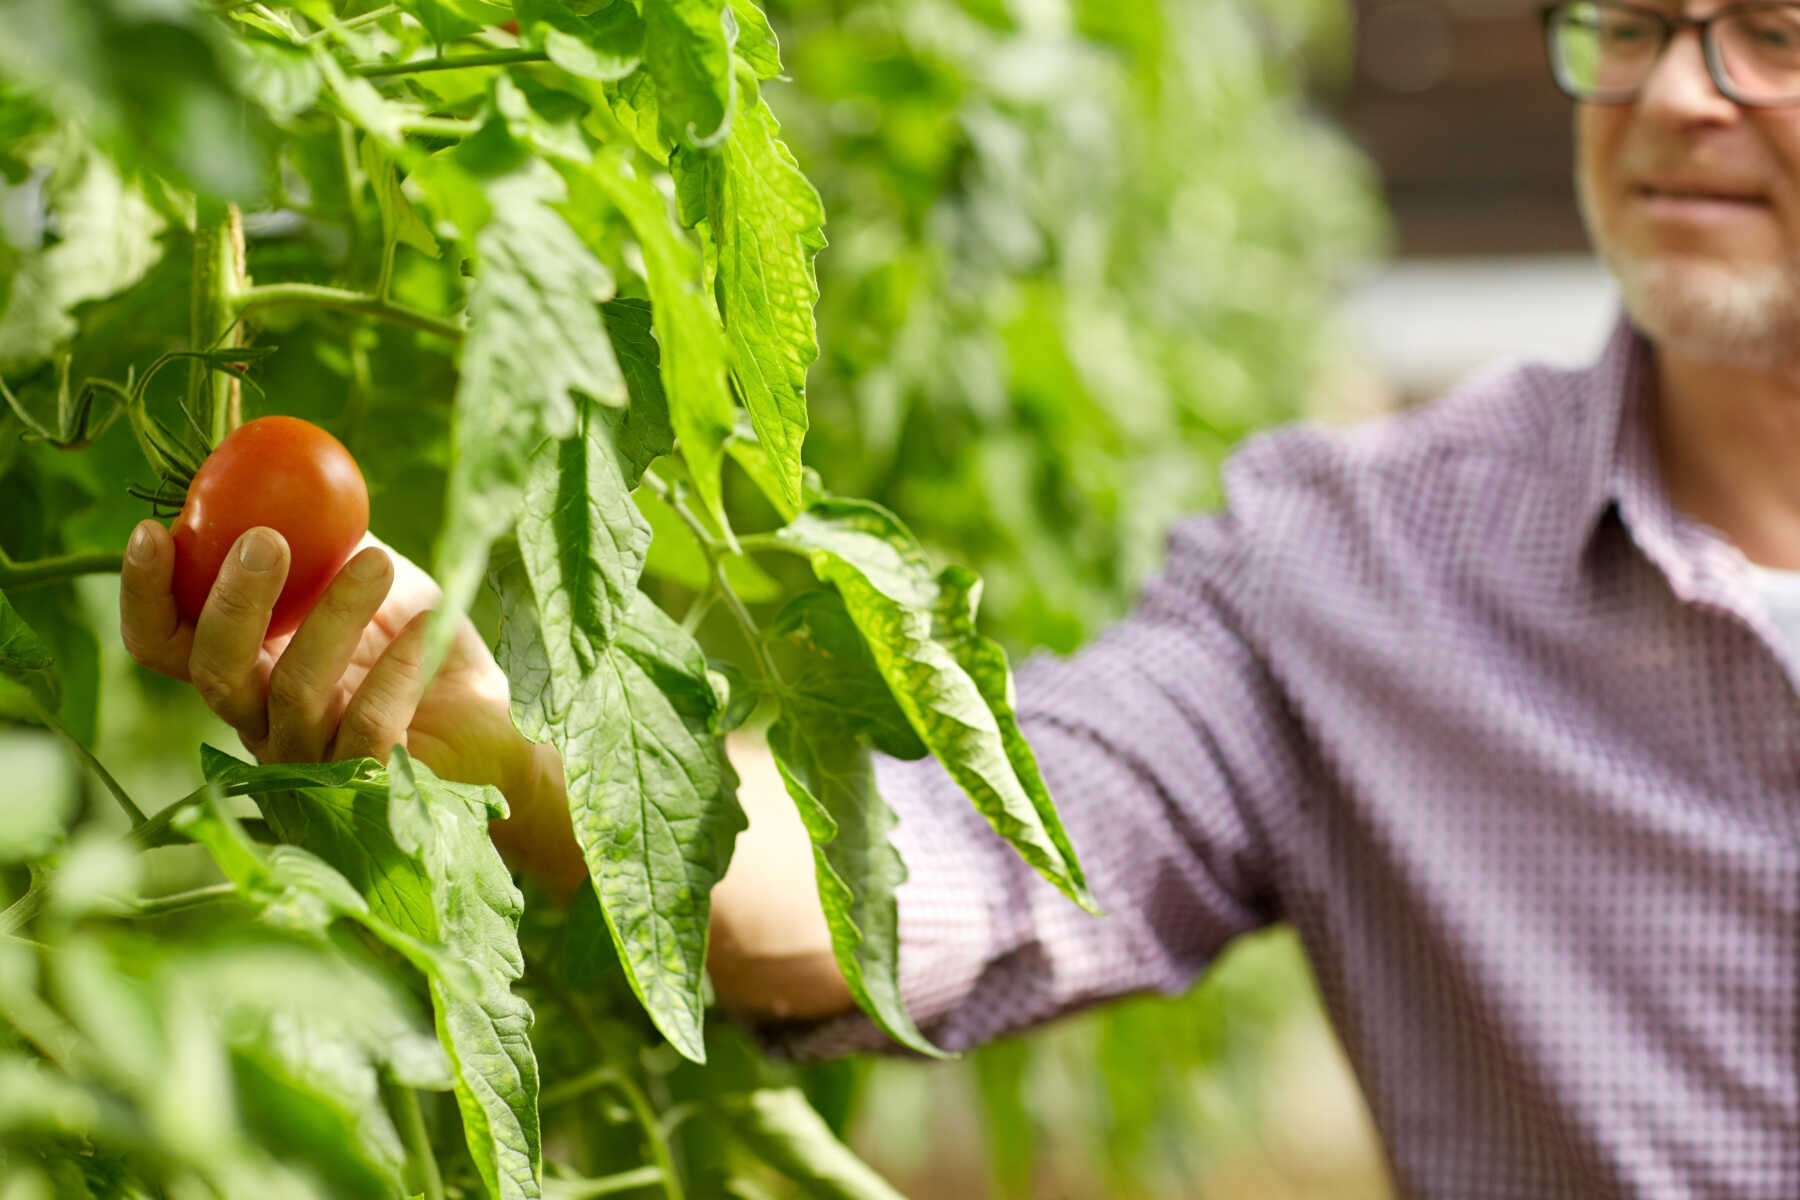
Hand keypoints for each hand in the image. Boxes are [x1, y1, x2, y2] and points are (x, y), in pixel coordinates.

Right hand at [118, 519, 585, 895]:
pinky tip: (428, 623)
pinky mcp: (367, 784)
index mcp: (245, 670)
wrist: (493, 727)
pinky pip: (368, 724)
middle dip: (232, 602)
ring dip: (334, 615)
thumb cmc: (422, 647)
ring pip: (295, 691)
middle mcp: (260, 721)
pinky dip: (397, 667)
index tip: (154, 530)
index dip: (145, 594)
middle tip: (267, 541)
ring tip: (376, 561)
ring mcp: (310, 761)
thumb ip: (326, 538)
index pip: (164, 644)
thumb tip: (292, 470)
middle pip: (213, 670)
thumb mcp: (371, 580)